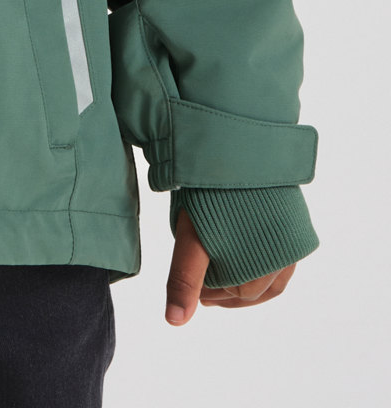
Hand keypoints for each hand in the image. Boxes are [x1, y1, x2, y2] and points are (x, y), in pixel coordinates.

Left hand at [166, 207, 296, 324]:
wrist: (239, 147)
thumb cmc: (213, 194)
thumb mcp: (192, 237)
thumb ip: (185, 280)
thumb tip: (174, 322)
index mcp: (262, 264)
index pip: (238, 294)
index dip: (212, 294)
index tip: (196, 292)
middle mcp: (284, 255)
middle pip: (256, 286)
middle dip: (229, 289)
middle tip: (205, 288)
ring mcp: (292, 237)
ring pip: (273, 274)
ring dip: (249, 279)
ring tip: (224, 276)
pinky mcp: (294, 220)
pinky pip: (283, 254)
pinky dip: (265, 262)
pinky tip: (247, 254)